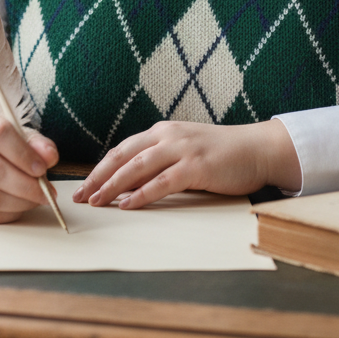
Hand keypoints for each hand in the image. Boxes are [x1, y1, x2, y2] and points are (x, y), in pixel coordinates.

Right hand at [0, 115, 58, 222]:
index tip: (43, 169)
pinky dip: (10, 214)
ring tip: (37, 199)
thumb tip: (50, 157)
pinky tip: (21, 206)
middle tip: (47, 192)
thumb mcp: (22, 137)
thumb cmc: (4, 147)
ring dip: (21, 203)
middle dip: (27, 186)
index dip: (24, 154)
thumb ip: (39, 145)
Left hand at [73, 119, 300, 209]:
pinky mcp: (196, 166)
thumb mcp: (185, 152)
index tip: (83, 186)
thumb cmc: (222, 154)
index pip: (122, 150)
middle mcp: (168, 136)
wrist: (258, 149)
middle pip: (122, 156)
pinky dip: (142, 194)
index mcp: (163, 131)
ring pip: (137, 167)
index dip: (100, 168)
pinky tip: (128, 205)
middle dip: (97, 177)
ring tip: (97, 202)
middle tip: (80, 196)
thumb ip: (160, 162)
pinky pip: (162, 182)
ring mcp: (182, 149)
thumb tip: (130, 185)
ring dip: (113, 186)